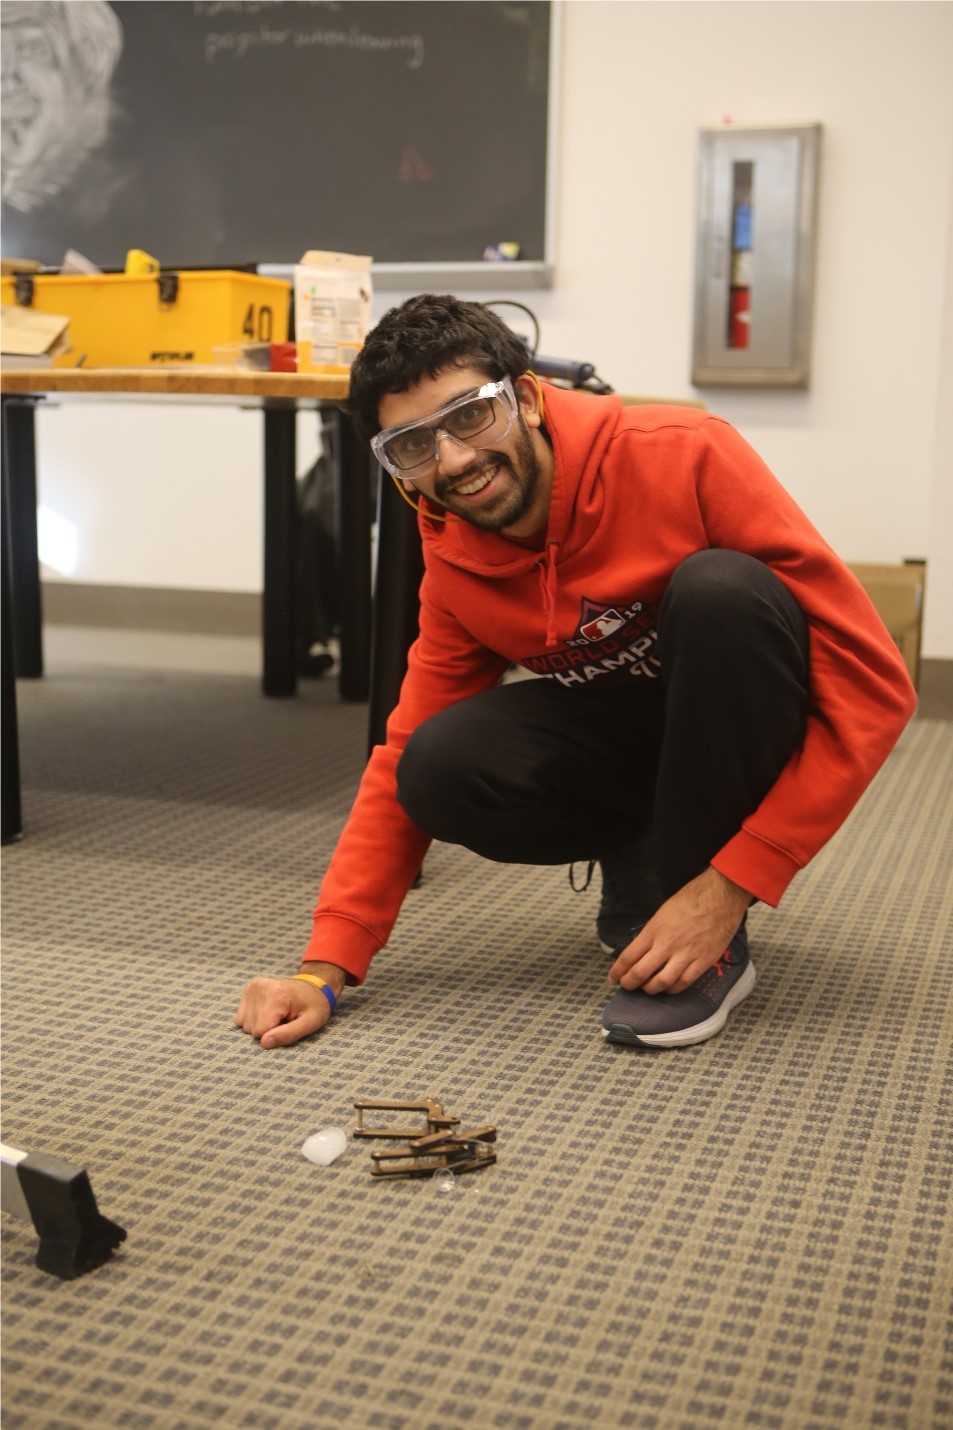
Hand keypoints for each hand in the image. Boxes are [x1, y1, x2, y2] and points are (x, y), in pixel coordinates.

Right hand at [235, 965, 343, 1048]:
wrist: (314, 986)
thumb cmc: (314, 1007)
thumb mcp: (310, 1023)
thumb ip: (288, 1035)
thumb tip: (264, 1043)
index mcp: (277, 995)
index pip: (261, 1031)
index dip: (276, 1034)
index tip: (289, 1023)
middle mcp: (261, 987)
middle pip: (252, 1029)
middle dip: (268, 1030)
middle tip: (285, 1019)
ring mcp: (253, 987)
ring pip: (245, 1025)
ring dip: (261, 1024)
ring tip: (279, 1014)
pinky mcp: (249, 988)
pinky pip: (242, 1018)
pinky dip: (254, 1019)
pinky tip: (269, 1011)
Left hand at [607, 867, 750, 994]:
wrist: (721, 896)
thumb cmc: (692, 898)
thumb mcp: (663, 911)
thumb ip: (653, 931)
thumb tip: (643, 948)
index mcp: (654, 929)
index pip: (628, 956)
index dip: (618, 971)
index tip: (613, 977)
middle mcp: (667, 944)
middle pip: (640, 972)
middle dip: (629, 983)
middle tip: (626, 986)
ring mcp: (685, 954)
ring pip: (661, 982)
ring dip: (650, 989)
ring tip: (646, 989)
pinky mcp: (703, 961)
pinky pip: (684, 982)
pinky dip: (673, 989)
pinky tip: (668, 988)